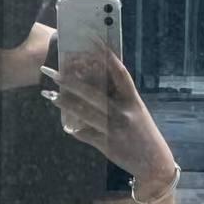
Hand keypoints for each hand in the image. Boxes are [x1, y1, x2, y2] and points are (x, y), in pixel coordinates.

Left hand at [41, 40, 176, 195]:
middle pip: (93, 93)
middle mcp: (124, 112)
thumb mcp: (137, 112)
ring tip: (49, 95)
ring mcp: (114, 129)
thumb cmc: (144, 134)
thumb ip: (119, 98)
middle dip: (71, 82)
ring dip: (64, 103)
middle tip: (53, 72)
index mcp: (133, 100)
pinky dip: (75, 130)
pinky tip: (65, 125)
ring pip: (84, 113)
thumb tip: (97, 81)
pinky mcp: (107, 145)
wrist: (154, 164)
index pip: (118, 72)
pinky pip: (85, 135)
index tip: (90, 39)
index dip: (105, 54)